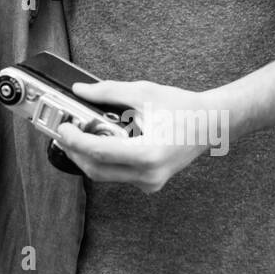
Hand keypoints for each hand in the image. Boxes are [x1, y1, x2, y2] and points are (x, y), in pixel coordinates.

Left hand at [54, 79, 220, 193]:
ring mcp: (150, 182)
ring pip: (105, 175)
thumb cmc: (182, 108)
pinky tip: (99, 143)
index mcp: (148, 153)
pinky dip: (103, 160)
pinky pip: (117, 175)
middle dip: (75, 152)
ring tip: (79, 135)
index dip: (75, 140)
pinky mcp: (150, 182)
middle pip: (97, 170)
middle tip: (64, 132)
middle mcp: (149, 174)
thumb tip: (79, 91)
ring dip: (87, 157)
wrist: (210, 124)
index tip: (63, 127)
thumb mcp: (143, 93)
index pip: (99, 152)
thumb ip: (107, 92)